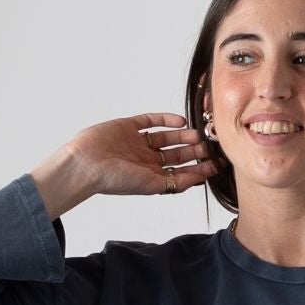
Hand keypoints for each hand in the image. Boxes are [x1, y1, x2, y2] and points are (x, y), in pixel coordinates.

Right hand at [59, 113, 218, 200]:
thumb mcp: (151, 186)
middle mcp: (146, 161)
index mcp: (151, 178)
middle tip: (209, 145)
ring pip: (167, 138)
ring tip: (197, 133)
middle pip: (177, 155)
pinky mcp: (129, 126)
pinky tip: (180, 120)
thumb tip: (198, 180)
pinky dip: (166, 119)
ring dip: (183, 135)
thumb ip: (174, 184)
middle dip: (194, 151)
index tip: (216, 164)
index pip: (181, 174)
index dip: (199, 169)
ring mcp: (138, 143)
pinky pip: (151, 121)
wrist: (88, 163)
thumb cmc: (115, 180)